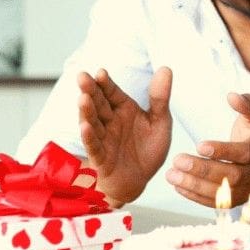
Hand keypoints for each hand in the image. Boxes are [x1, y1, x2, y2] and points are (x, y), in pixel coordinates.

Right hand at [78, 66, 172, 205]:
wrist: (141, 180)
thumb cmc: (148, 149)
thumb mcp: (160, 121)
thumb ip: (160, 98)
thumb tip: (166, 68)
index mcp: (124, 110)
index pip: (113, 92)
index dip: (106, 83)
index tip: (101, 72)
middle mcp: (111, 122)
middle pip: (99, 103)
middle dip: (90, 90)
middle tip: (82, 76)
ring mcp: (104, 139)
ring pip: (93, 122)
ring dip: (87, 111)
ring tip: (83, 98)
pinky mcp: (101, 157)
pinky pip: (94, 146)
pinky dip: (89, 137)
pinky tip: (85, 126)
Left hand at [167, 92, 249, 206]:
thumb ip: (247, 104)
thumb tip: (231, 96)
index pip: (244, 153)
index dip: (223, 151)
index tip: (199, 145)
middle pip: (230, 176)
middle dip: (203, 169)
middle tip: (178, 160)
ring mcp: (245, 190)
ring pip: (220, 192)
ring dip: (194, 185)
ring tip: (171, 174)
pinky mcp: (234, 201)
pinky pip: (214, 202)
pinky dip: (195, 196)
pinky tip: (178, 185)